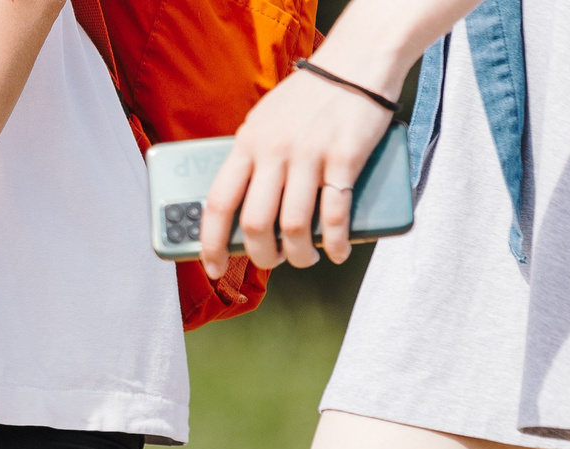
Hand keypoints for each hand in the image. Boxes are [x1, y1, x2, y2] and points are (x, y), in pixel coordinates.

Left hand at [200, 61, 395, 272]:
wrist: (358, 60)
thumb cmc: (309, 95)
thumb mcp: (264, 120)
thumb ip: (251, 157)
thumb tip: (238, 202)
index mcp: (247, 144)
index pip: (218, 202)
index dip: (211, 243)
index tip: (214, 268)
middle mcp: (274, 151)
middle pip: (255, 223)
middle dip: (262, 255)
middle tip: (271, 261)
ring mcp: (310, 155)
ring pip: (294, 226)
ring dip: (299, 255)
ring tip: (305, 258)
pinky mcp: (345, 158)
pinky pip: (335, 214)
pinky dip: (334, 242)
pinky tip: (336, 251)